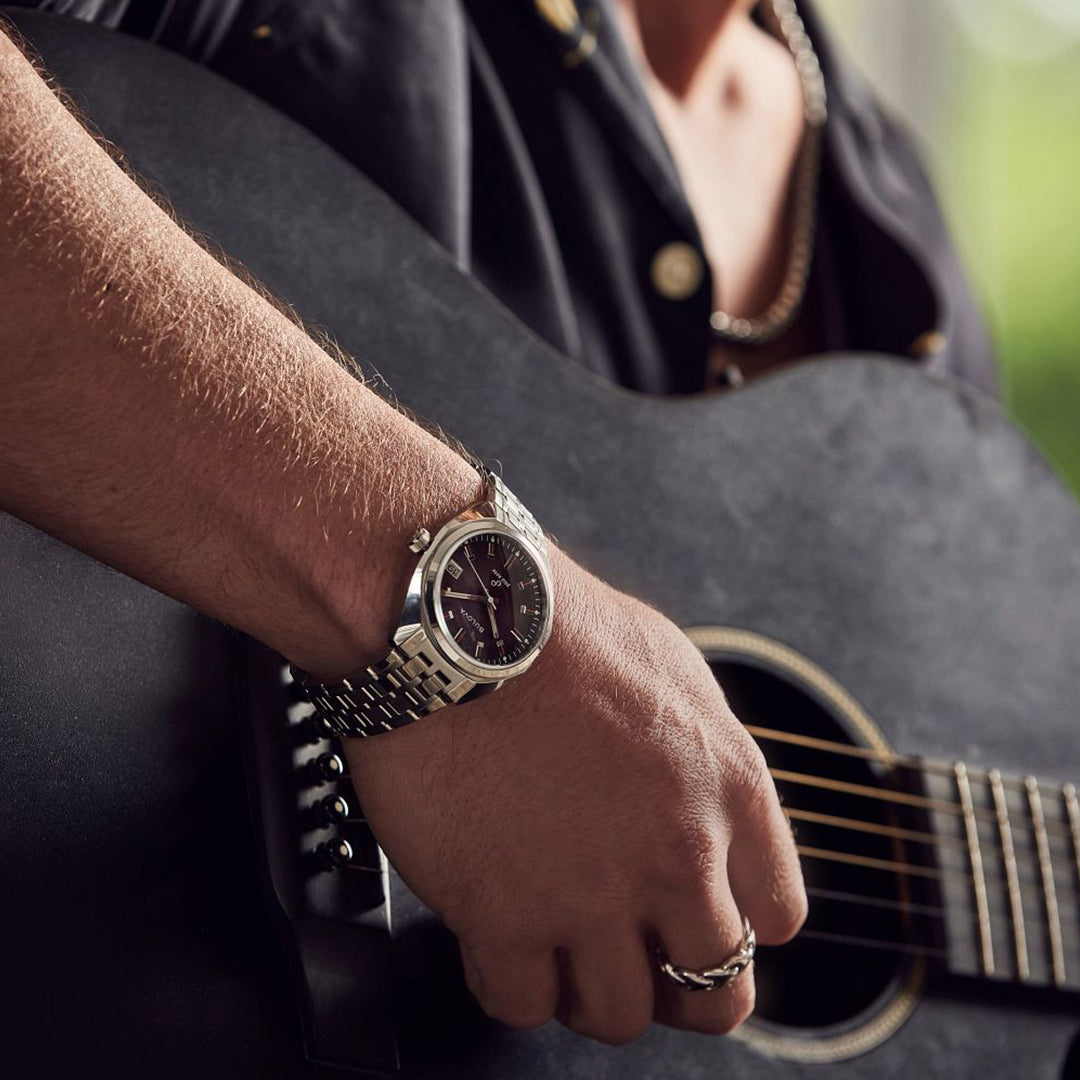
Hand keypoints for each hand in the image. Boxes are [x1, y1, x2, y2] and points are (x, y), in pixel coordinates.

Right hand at [343, 548, 805, 1044]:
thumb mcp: (673, 668)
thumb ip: (704, 754)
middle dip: (679, 987)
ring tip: (559, 950)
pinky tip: (495, 942)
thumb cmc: (554, 625)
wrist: (459, 618)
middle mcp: (675, 853)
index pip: (775, 916)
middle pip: (716, 992)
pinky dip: (509, 985)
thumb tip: (700, 796)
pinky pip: (520, 1006)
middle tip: (640, 965)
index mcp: (728, 788)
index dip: (735, 928)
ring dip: (590, 991)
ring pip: (618, 1016)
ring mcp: (592, 893)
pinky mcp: (503, 914)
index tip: (699, 922)